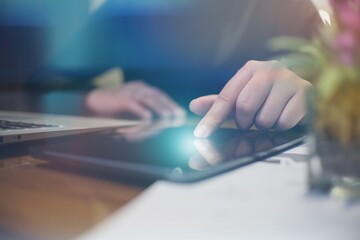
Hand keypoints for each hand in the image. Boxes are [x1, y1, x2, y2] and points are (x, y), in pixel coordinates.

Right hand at [86, 81, 185, 119]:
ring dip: (159, 108)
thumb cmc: (112, 111)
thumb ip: (142, 120)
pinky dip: (141, 112)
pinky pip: (134, 104)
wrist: (90, 104)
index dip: (170, 103)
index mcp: (141, 89)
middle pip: (157, 95)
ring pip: (148, 99)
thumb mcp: (130, 115)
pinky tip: (149, 119)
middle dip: (170, 106)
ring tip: (169, 117)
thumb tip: (154, 129)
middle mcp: (137, 88)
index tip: (180, 114)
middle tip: (179, 116)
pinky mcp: (120, 97)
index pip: (160, 95)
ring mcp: (129, 91)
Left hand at [190, 60, 311, 137]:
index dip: (212, 118)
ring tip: (269, 115)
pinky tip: (283, 115)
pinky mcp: (306, 93)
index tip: (201, 134)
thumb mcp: (241, 98)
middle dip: (245, 121)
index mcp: (251, 69)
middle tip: (250, 120)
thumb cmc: (266, 96)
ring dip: (264, 124)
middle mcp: (270, 69)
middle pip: (245, 107)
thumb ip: (219, 103)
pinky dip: (281, 126)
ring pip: (265, 118)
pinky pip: (284, 123)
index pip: (226, 97)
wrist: (299, 93)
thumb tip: (194, 106)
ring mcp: (290, 79)